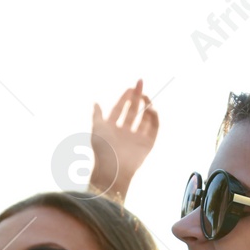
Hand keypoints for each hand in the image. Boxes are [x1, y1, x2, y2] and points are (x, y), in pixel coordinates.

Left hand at [89, 79, 158, 201]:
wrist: (113, 166)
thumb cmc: (102, 147)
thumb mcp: (97, 127)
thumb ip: (97, 114)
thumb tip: (96, 102)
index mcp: (112, 128)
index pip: (120, 109)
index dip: (125, 98)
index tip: (130, 87)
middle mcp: (125, 133)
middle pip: (133, 111)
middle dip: (137, 97)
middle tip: (140, 83)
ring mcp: (136, 138)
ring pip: (144, 119)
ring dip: (146, 106)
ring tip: (146, 96)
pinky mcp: (147, 144)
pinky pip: (153, 128)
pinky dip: (154, 118)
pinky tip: (151, 108)